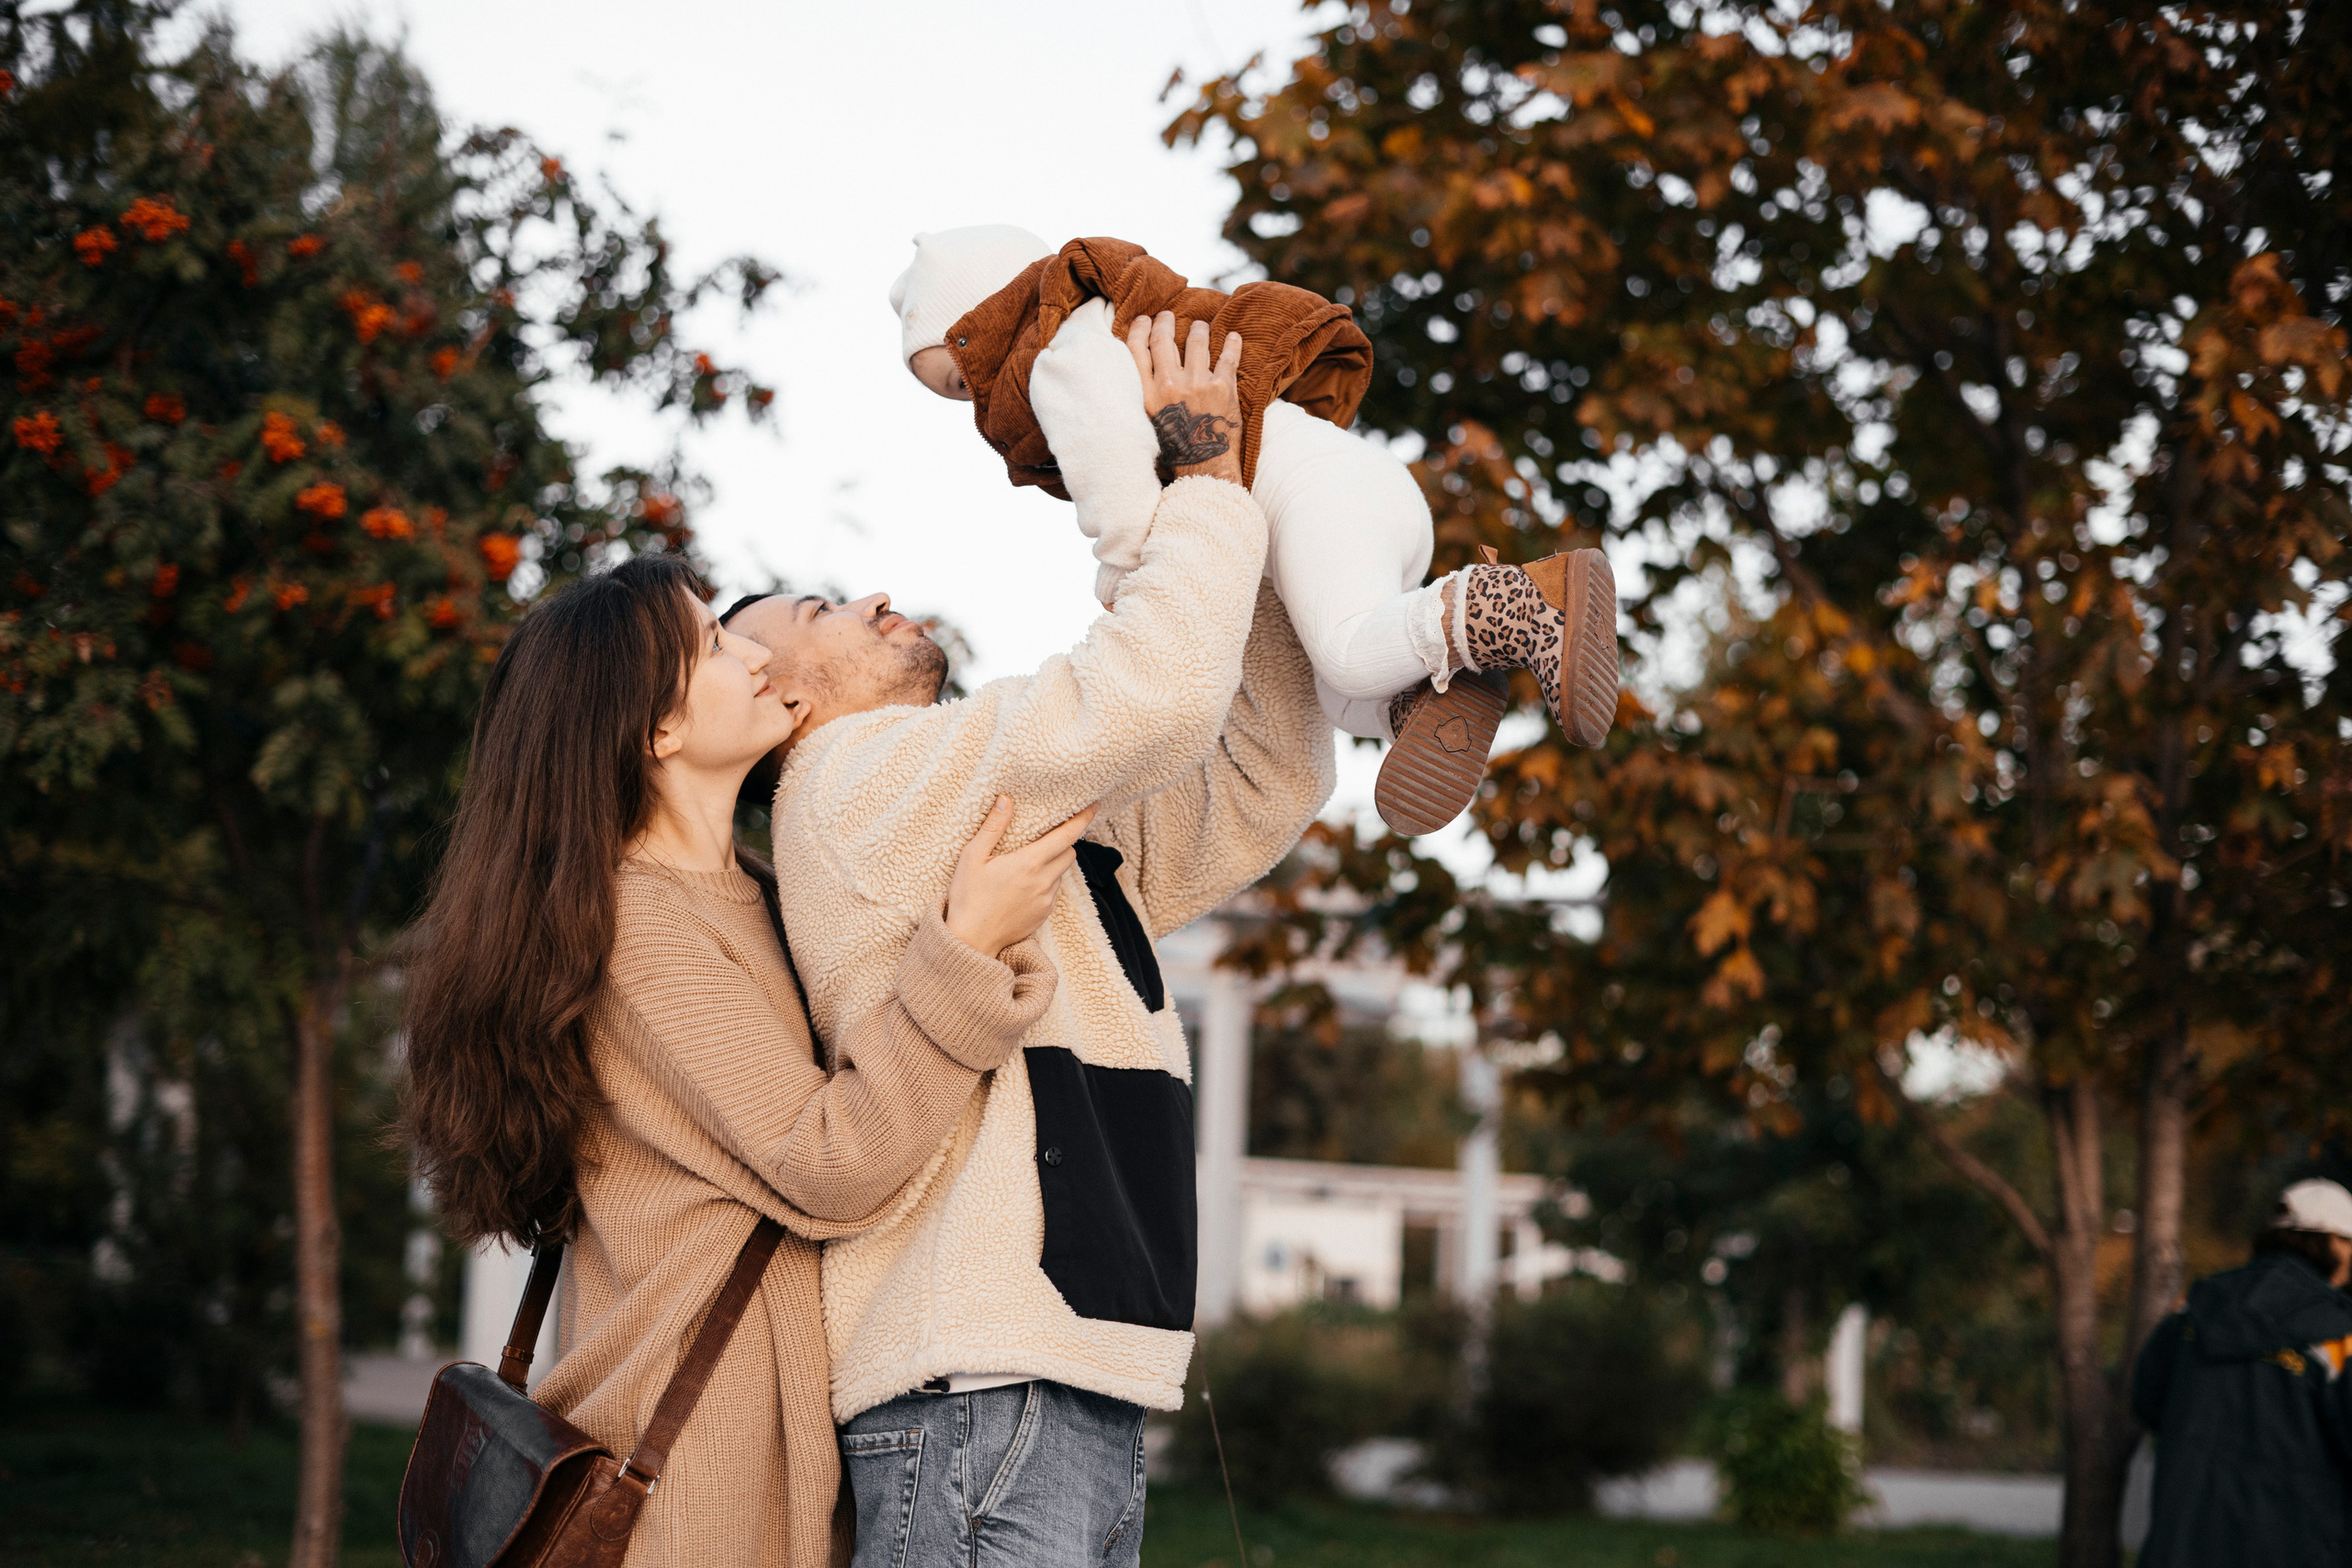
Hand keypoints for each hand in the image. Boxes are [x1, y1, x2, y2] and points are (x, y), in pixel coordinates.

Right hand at [944, 796, 1097, 955]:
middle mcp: (1043, 882)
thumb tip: (1006, 799)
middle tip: (1044, 837)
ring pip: (1061, 873)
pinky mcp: (1044, 914)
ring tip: (1027, 863)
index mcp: (1029, 863)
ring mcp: (1046, 900)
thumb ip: (993, 827)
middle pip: (1069, 853)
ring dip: (1053, 863)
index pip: (1067, 836)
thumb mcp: (972, 856)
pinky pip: (1053, 891)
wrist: (971, 940)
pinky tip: (1023, 885)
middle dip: (1063, 842)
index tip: (1093, 806)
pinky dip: (1046, 882)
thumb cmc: (968, 897)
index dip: (1083, 819)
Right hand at [1125, 310, 1243, 484]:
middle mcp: (1170, 385)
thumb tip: (1134, 379)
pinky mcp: (1224, 388)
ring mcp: (1198, 384)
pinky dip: (1232, 344)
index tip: (1144, 321)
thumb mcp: (1146, 427)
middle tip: (1168, 316)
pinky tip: (1233, 337)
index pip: (1136, 349)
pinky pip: (1228, 357)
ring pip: (1196, 341)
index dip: (1140, 329)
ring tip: (1199, 326)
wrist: (1205, 471)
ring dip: (1198, 329)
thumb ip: (1141, 401)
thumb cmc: (1174, 454)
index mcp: (1146, 395)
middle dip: (1165, 322)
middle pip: (1164, 339)